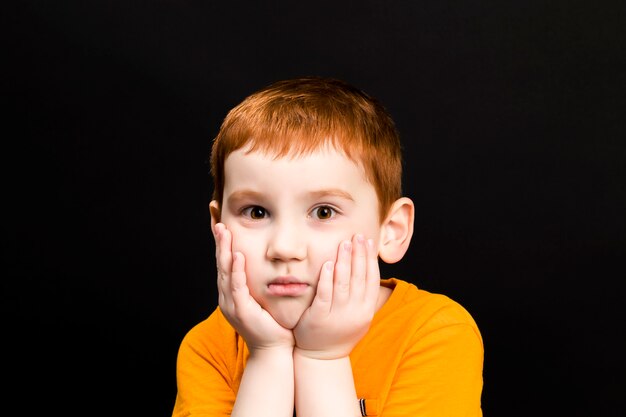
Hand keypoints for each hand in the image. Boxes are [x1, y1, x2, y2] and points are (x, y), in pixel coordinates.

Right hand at [214, 223, 294, 351]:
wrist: (273, 350)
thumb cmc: (271, 324)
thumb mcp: (262, 299)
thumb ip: (259, 283)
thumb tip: (266, 265)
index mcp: (232, 294)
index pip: (225, 265)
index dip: (223, 246)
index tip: (222, 227)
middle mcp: (227, 297)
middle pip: (222, 265)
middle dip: (220, 244)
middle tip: (218, 224)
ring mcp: (232, 305)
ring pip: (226, 273)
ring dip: (226, 251)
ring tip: (225, 233)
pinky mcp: (241, 311)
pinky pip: (238, 287)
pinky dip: (237, 271)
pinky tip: (238, 257)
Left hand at [293, 233, 379, 359]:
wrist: (322, 357)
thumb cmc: (340, 331)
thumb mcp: (359, 315)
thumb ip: (364, 295)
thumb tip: (369, 266)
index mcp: (366, 310)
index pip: (372, 279)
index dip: (371, 259)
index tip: (369, 241)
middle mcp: (355, 312)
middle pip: (359, 277)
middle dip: (359, 254)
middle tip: (357, 236)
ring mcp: (337, 315)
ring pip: (343, 283)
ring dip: (345, 261)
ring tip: (345, 243)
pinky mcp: (319, 317)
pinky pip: (324, 294)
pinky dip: (327, 278)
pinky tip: (329, 264)